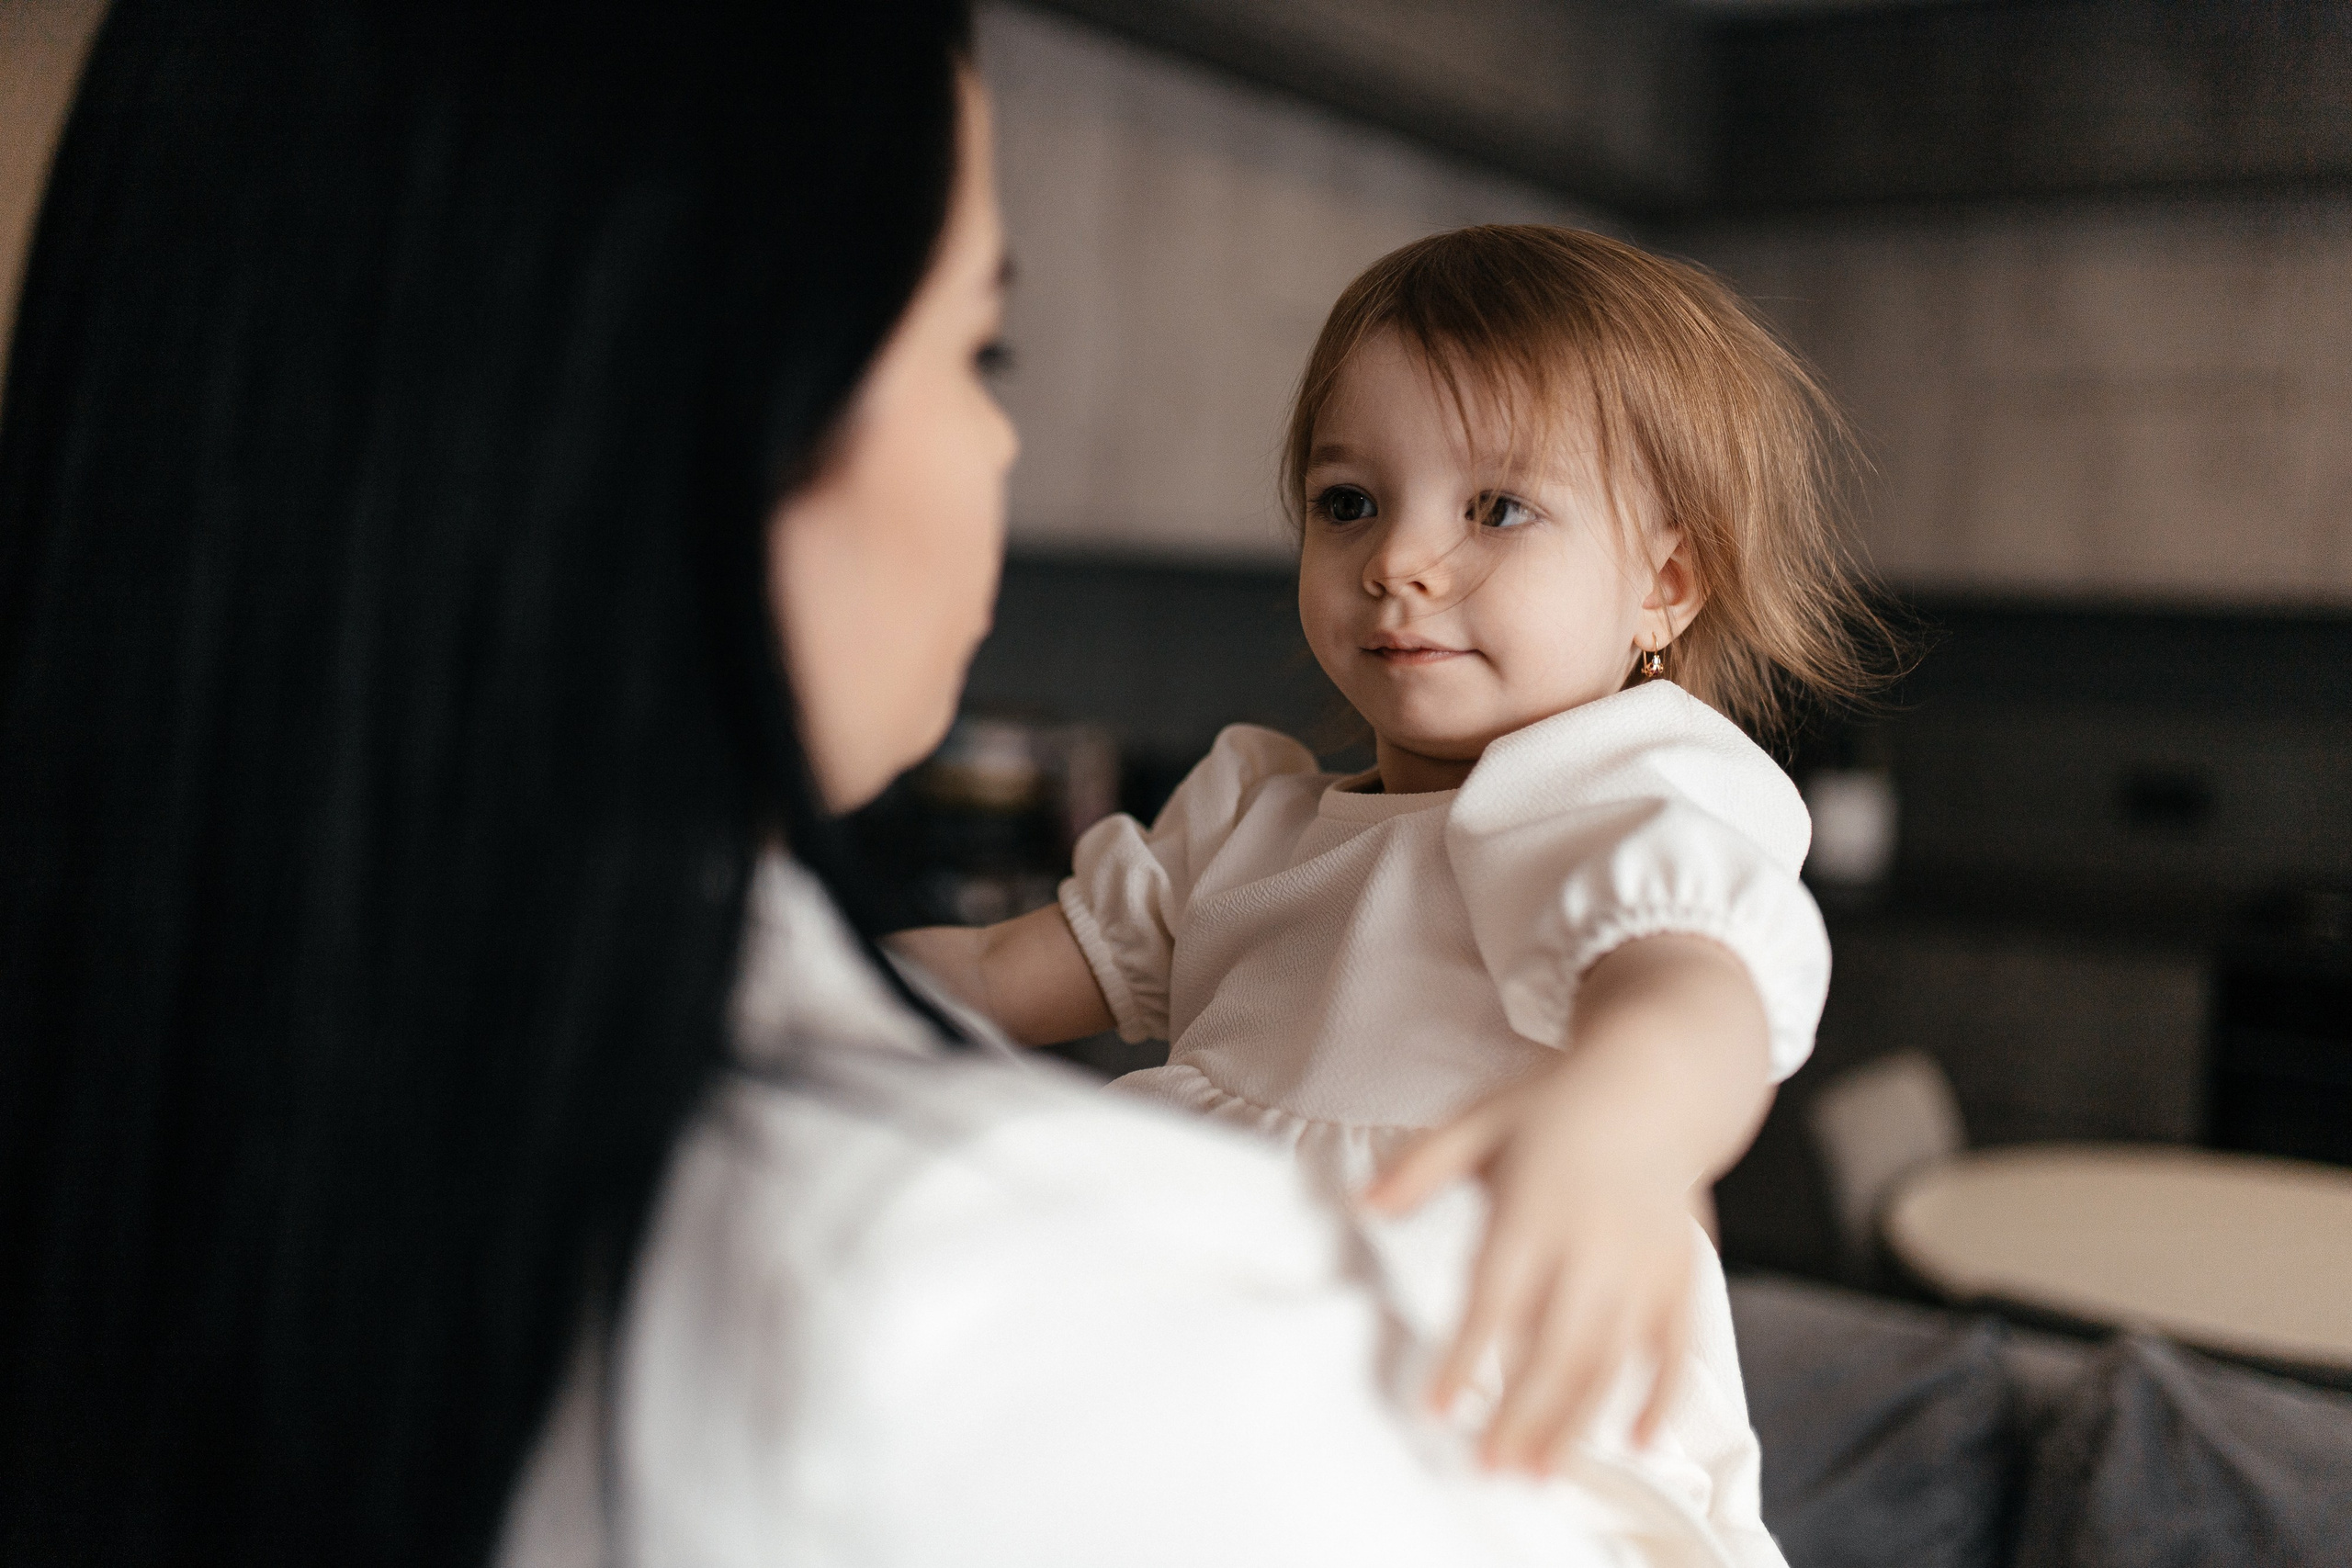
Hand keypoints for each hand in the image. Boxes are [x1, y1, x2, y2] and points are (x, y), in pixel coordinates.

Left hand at [1363, 1062, 1697, 1472]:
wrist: (1660, 1082)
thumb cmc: (1556, 1107)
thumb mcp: (1480, 1119)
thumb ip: (1422, 1165)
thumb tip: (1362, 1202)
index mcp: (1537, 1206)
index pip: (1496, 1298)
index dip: (1467, 1358)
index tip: (1438, 1409)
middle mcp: (1593, 1243)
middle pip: (1557, 1346)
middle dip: (1522, 1414)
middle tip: (1489, 1467)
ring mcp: (1643, 1265)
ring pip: (1611, 1358)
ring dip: (1577, 1420)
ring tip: (1539, 1470)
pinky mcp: (1680, 1277)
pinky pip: (1675, 1348)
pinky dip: (1661, 1397)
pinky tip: (1637, 1441)